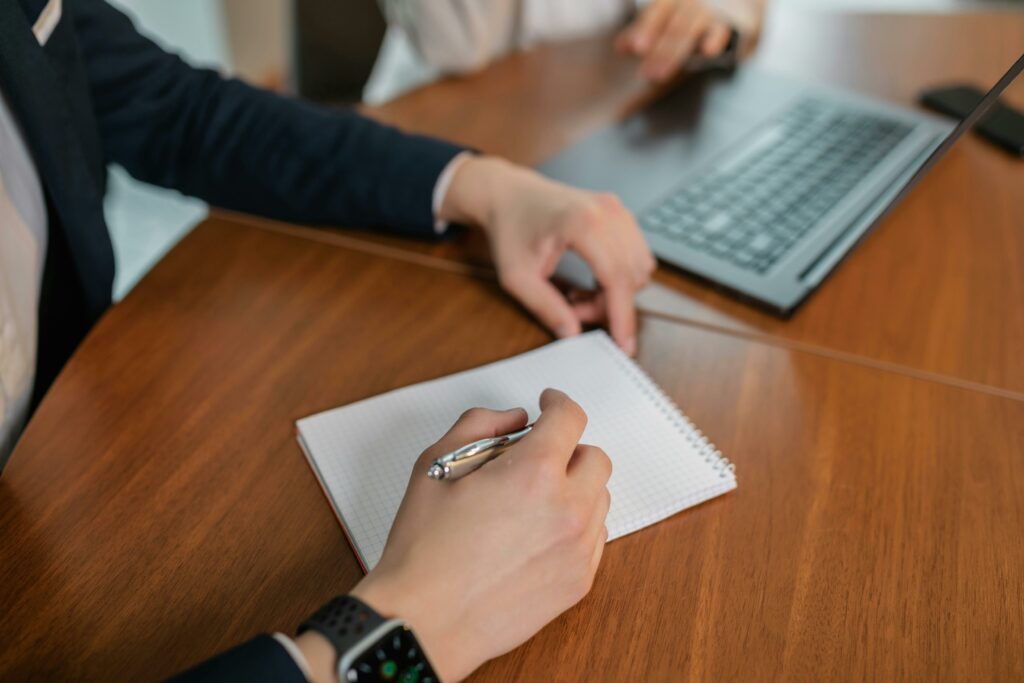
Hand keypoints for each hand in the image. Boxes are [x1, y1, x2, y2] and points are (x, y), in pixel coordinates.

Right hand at [350, 390, 611, 680]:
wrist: (423, 621)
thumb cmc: (423, 549)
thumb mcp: (435, 465)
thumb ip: (479, 425)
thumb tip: (515, 419)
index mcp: (533, 472)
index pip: (570, 418)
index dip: (557, 403)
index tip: (549, 404)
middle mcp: (567, 508)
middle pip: (595, 458)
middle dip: (568, 449)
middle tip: (535, 458)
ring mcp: (578, 548)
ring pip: (599, 498)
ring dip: (574, 488)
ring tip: (532, 501)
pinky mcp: (579, 582)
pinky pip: (595, 538)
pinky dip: (575, 525)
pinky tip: (538, 534)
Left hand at [439, 155, 654, 355]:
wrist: (508, 195)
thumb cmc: (509, 231)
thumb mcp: (516, 277)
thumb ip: (545, 307)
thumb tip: (572, 334)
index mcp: (582, 223)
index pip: (616, 278)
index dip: (622, 317)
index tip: (624, 346)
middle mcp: (608, 212)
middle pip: (630, 276)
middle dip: (609, 305)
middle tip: (573, 310)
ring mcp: (617, 210)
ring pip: (639, 268)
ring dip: (616, 291)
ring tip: (579, 294)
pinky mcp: (620, 213)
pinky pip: (636, 255)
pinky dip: (620, 275)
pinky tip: (591, 279)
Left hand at [615, 0, 733, 81]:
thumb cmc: (697, 6)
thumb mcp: (672, 10)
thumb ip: (646, 29)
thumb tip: (620, 48)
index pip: (658, 12)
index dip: (646, 29)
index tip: (636, 48)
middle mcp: (694, 0)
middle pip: (675, 26)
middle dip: (661, 51)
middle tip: (648, 74)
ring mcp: (715, 9)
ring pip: (693, 29)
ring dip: (676, 52)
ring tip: (661, 74)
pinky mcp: (738, 20)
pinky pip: (725, 29)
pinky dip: (716, 38)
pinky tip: (708, 51)